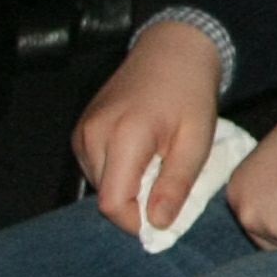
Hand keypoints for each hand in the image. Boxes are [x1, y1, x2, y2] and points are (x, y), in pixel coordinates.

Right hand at [76, 20, 223, 236]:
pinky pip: (94, 168)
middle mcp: (93, 134)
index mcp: (124, 136)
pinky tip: (141, 154)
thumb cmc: (189, 95)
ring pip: (98, 184)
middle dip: (135, 203)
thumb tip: (157, 224)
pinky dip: (117, 172)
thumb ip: (175, 184)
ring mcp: (82, 131)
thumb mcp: (196, 141)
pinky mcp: (80, 130)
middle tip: (167, 183)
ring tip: (156, 163)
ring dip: (126, 187)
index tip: (163, 217)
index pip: (112, 203)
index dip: (136, 221)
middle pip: (104, 196)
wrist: (171, 52)